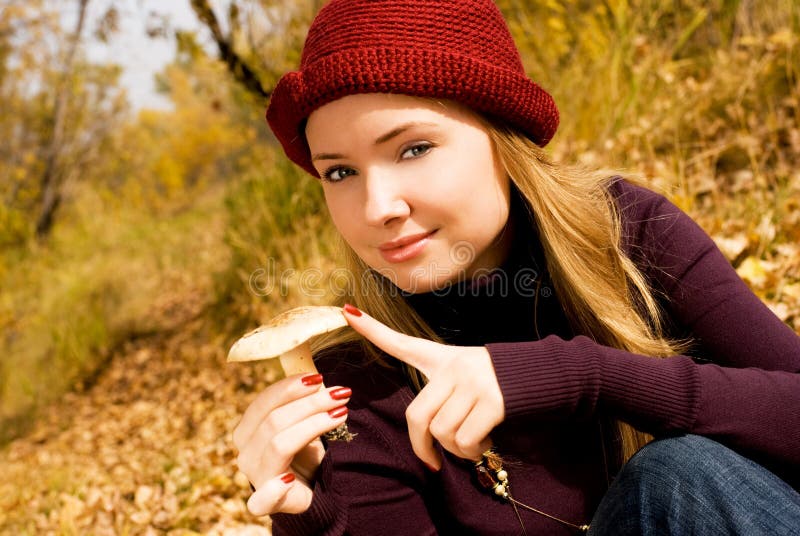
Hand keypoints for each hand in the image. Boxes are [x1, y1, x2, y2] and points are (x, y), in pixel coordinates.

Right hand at [232, 373, 350, 515]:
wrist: (308, 490)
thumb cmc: (303, 451)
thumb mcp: (302, 423)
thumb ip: (303, 402)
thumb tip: (319, 379)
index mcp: (248, 430)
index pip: (265, 402)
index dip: (290, 387)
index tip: (319, 377)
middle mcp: (246, 452)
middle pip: (274, 420)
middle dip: (311, 403)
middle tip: (340, 394)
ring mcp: (255, 477)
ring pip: (280, 444)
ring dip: (314, 425)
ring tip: (341, 413)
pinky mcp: (267, 503)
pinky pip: (262, 499)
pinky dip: (274, 489)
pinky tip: (288, 480)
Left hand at [342, 304, 503, 469]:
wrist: (542, 377)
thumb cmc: (498, 385)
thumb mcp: (466, 377)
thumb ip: (442, 398)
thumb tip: (428, 446)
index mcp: (443, 359)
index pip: (402, 343)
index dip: (374, 330)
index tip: (348, 311)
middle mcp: (454, 368)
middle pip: (418, 417)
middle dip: (424, 447)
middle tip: (434, 459)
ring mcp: (473, 383)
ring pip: (443, 433)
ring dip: (456, 451)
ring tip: (473, 442)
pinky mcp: (492, 400)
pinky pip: (467, 439)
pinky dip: (473, 451)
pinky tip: (486, 442)